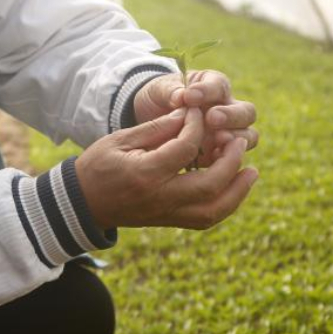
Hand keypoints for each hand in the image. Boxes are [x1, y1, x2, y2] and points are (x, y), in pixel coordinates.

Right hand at [75, 108, 257, 229]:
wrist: (81, 203)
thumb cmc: (97, 165)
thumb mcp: (120, 139)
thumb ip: (157, 128)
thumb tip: (189, 114)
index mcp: (145, 174)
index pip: (185, 148)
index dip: (197, 126)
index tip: (199, 112)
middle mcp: (160, 198)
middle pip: (209, 185)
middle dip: (231, 162)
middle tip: (239, 141)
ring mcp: (166, 213)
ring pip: (213, 210)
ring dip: (237, 191)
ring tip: (251, 171)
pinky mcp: (169, 221)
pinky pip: (204, 219)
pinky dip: (225, 205)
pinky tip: (234, 189)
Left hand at [134, 71, 257, 166]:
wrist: (154, 118)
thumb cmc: (161, 98)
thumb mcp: (159, 90)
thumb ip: (169, 91)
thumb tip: (180, 97)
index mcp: (214, 86)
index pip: (220, 86)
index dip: (208, 91)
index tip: (190, 96)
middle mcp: (228, 109)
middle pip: (247, 112)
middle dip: (231, 116)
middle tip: (211, 118)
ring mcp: (228, 133)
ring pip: (248, 136)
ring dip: (236, 138)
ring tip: (218, 138)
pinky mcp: (221, 154)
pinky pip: (234, 158)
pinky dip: (227, 159)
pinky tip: (213, 159)